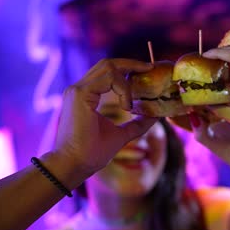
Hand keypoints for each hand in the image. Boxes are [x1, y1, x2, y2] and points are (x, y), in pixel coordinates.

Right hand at [51, 59, 156, 186]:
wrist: (74, 165)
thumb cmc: (92, 153)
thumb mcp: (121, 135)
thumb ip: (136, 124)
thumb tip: (155, 116)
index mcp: (86, 96)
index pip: (107, 72)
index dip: (128, 68)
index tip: (147, 72)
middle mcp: (79, 89)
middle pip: (108, 64)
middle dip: (131, 63)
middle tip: (150, 68)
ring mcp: (78, 89)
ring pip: (109, 67)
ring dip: (128, 81)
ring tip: (132, 103)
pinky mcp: (80, 94)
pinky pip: (109, 78)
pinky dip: (123, 89)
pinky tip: (126, 106)